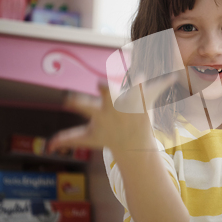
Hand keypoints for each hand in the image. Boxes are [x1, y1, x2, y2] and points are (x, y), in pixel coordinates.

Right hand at [47, 73, 176, 153]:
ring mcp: (132, 105)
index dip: (75, 101)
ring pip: (135, 89)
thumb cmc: (108, 138)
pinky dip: (164, 83)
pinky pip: (155, 89)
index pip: (84, 105)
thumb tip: (48, 146)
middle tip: (101, 83)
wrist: (134, 147)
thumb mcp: (88, 138)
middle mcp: (116, 108)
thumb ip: (68, 139)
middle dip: (106, 88)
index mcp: (100, 114)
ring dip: (138, 84)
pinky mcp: (146, 103)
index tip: (67, 97)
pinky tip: (173, 76)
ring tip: (139, 75)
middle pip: (109, 93)